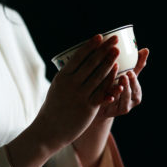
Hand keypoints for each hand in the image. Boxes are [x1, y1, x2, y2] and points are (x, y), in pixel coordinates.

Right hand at [35, 34, 119, 151]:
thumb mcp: (57, 87)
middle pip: (90, 63)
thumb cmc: (54, 107)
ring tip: (118, 51)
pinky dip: (110, 80)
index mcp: (62, 77)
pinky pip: (102, 91)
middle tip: (114, 39)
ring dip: (110, 62)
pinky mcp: (88, 107)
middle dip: (104, 50)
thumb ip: (68, 76)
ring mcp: (79, 96)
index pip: (78, 57)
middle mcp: (70, 85)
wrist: (49, 130)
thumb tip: (80, 62)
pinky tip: (117, 72)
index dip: (90, 46)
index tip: (99, 36)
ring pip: (98, 76)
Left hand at [96, 48, 149, 118]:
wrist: (100, 103)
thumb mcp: (125, 76)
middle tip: (124, 77)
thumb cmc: (115, 85)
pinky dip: (110, 101)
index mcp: (135, 91)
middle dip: (128, 86)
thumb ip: (135, 65)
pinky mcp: (111, 113)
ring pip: (122, 101)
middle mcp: (130, 101)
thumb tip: (146, 49)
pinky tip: (108, 97)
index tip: (130, 72)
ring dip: (120, 93)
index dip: (134, 80)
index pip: (136, 86)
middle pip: (131, 94)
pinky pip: (110, 107)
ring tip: (117, 86)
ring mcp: (121, 108)